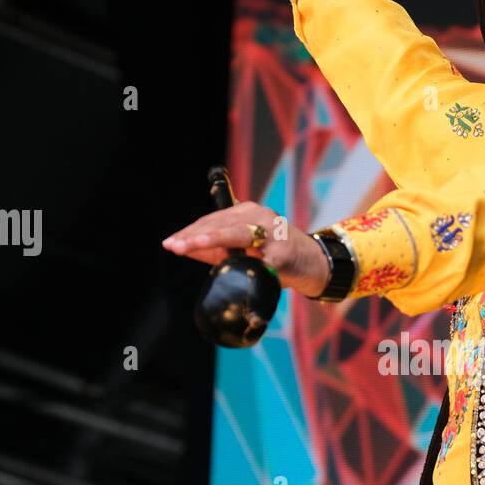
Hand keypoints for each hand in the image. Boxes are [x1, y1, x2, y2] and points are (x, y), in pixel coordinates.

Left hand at [162, 202, 329, 297]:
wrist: (314, 264)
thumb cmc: (275, 257)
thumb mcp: (242, 250)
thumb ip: (214, 250)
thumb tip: (182, 248)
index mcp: (246, 213)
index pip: (211, 220)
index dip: (189, 232)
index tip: (169, 243)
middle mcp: (258, 216)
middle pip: (222, 225)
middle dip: (196, 236)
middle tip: (175, 246)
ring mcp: (273, 232)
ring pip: (239, 234)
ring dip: (216, 239)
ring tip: (195, 244)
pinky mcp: (284, 252)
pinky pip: (263, 260)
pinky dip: (250, 266)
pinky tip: (237, 270)